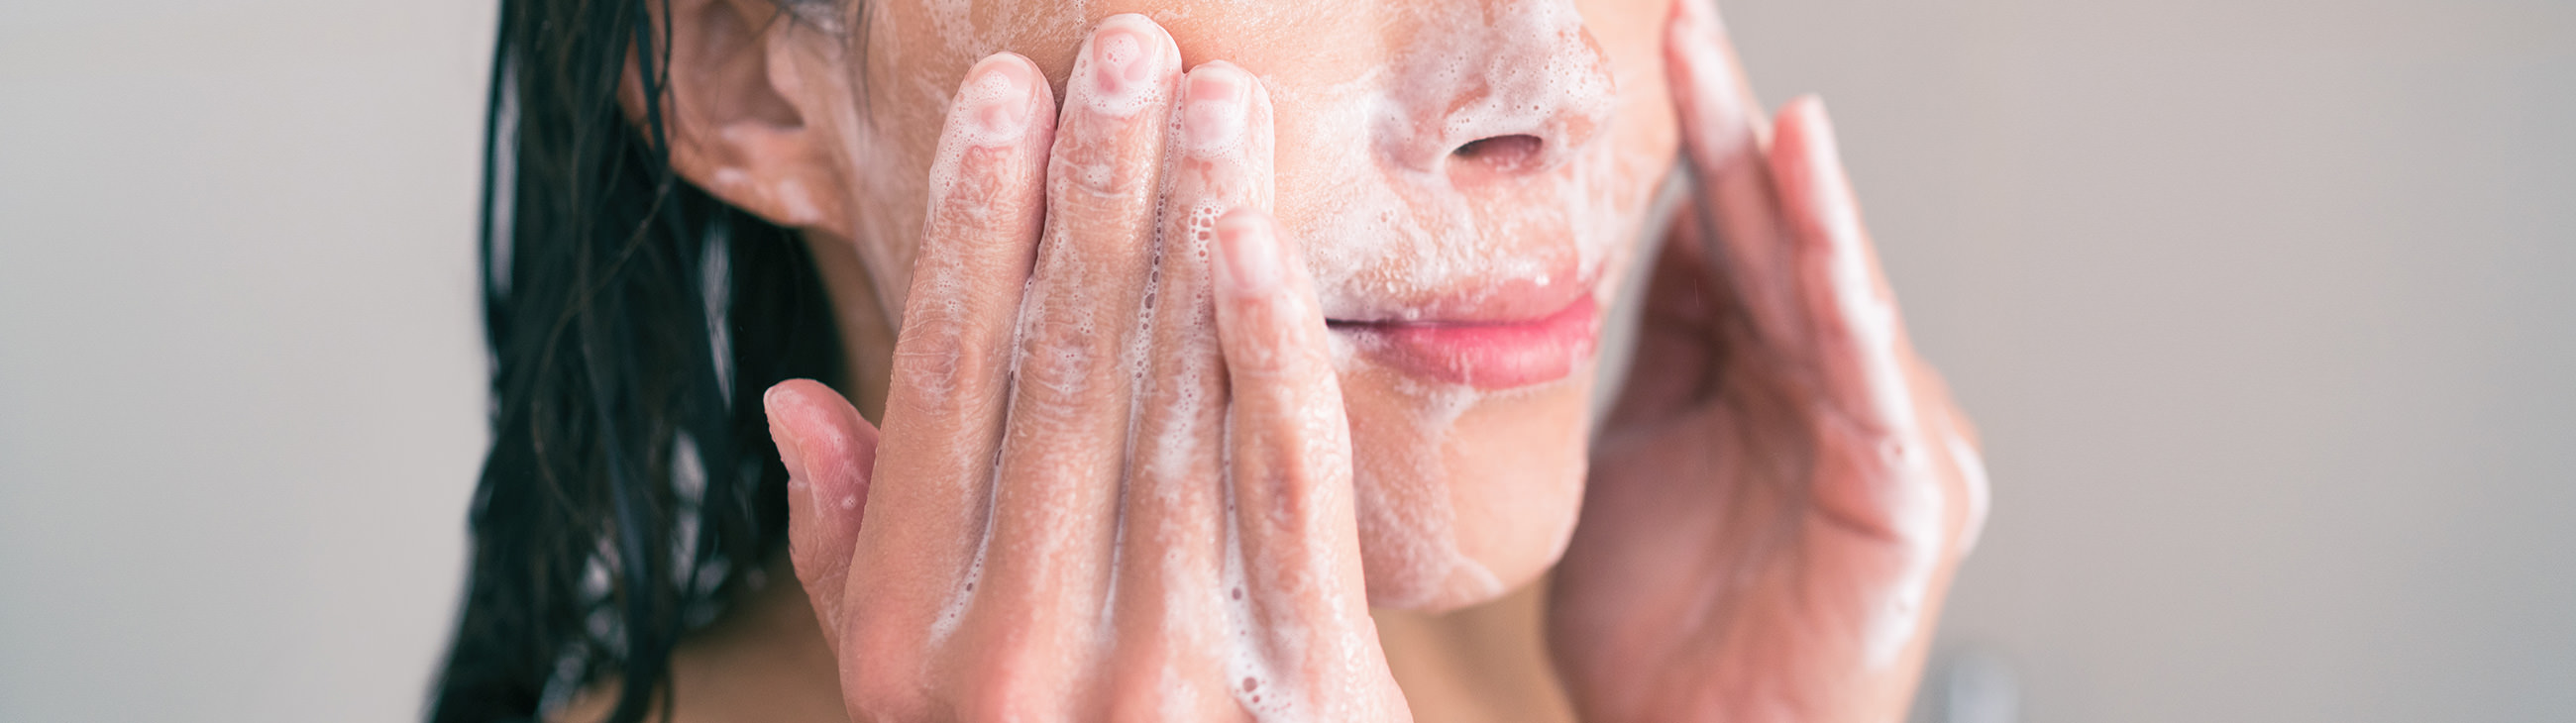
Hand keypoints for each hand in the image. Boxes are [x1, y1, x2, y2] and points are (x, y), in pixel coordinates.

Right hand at [762, 16, 1408, 720]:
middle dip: (1093, 197)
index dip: (970, 236)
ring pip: (1169, 410)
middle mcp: (1015, 663)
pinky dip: (1269, 356)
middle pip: (1059, 377)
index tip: (1002, 104)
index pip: (939, 396)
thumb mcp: (918, 705)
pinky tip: (1258, 245)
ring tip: (1210, 103)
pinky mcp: (1295, 695)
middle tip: (1123, 53)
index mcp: (908, 653)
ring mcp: (1155, 682)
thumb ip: (859, 561)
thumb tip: (799, 401)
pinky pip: (1281, 492)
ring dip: (1188, 235)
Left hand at [1547, 1, 1991, 719]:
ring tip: (1767, 107)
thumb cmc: (1663, 637)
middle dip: (1736, 132)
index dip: (1695, 141)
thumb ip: (1654, 344)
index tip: (1657, 45)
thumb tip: (1644, 226)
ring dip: (1801, 195)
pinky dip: (1850, 295)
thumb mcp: (1631, 450)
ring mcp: (1877, 435)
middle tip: (1688, 25)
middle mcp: (1831, 389)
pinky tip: (1823, 226)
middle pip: (1780, 238)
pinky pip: (1872, 379)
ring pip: (1834, 291)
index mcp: (1764, 374)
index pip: (1727, 234)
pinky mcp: (1907, 495)